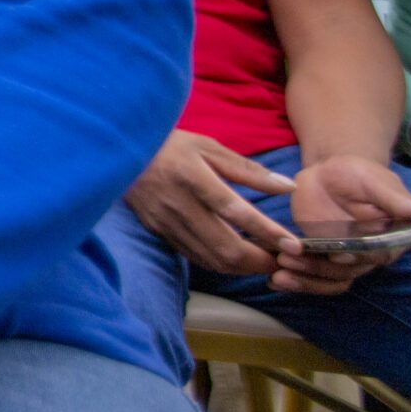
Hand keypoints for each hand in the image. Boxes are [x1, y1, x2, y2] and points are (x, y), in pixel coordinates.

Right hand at [125, 129, 302, 277]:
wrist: (118, 151)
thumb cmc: (170, 144)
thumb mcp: (209, 147)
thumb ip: (249, 170)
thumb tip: (288, 187)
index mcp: (192, 176)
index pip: (235, 211)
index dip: (266, 231)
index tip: (293, 245)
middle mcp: (177, 203)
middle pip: (224, 246)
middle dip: (259, 261)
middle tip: (282, 261)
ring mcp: (164, 221)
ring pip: (210, 258)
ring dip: (243, 267)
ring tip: (265, 262)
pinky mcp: (157, 230)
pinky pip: (194, 256)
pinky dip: (220, 263)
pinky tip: (236, 259)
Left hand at [282, 156, 410, 293]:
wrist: (329, 173)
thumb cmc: (359, 174)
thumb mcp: (376, 182)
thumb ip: (395, 200)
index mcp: (390, 239)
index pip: (377, 255)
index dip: (358, 258)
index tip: (338, 255)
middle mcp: (370, 254)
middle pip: (347, 272)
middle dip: (318, 270)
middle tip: (289, 260)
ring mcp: (344, 259)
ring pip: (328, 279)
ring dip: (304, 280)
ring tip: (278, 274)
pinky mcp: (320, 258)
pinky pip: (311, 277)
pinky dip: (295, 281)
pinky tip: (273, 282)